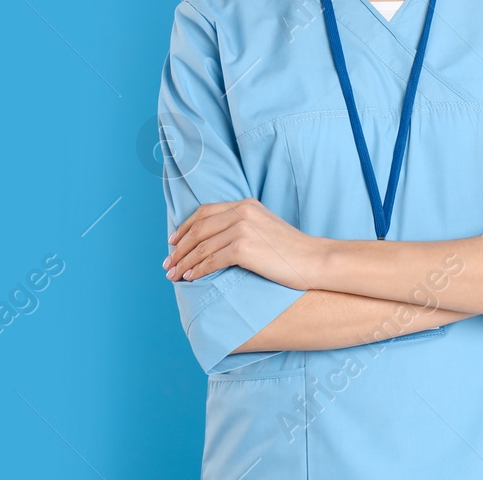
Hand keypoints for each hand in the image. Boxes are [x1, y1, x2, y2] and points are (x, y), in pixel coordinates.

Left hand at [165, 198, 320, 289]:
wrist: (314, 259)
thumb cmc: (291, 250)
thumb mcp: (265, 227)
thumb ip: (242, 226)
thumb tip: (212, 241)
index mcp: (246, 204)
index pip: (204, 212)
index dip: (184, 228)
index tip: (172, 243)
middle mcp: (242, 212)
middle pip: (198, 229)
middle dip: (178, 248)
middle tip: (168, 264)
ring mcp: (243, 229)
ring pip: (201, 247)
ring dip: (183, 262)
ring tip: (174, 275)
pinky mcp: (244, 249)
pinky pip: (210, 261)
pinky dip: (196, 270)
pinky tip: (190, 278)